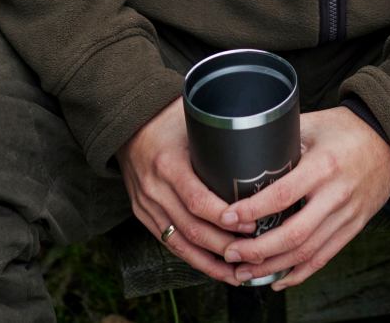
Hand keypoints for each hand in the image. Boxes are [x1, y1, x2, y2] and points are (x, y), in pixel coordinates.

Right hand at [116, 97, 256, 283]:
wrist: (127, 126)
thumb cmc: (166, 118)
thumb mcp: (191, 122)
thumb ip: (218, 136)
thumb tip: (261, 139)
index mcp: (167, 163)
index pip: (197, 200)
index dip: (224, 217)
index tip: (250, 223)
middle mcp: (154, 189)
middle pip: (192, 228)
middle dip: (225, 245)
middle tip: (255, 250)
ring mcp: (146, 205)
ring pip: (181, 243)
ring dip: (211, 262)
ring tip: (240, 271)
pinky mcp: (144, 216)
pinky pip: (170, 243)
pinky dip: (194, 259)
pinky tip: (215, 268)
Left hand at [219, 106, 389, 289]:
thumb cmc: (348, 129)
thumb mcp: (314, 124)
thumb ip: (284, 138)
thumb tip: (249, 147)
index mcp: (323, 167)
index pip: (282, 196)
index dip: (251, 211)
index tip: (227, 217)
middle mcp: (336, 196)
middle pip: (293, 235)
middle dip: (257, 250)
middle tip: (230, 252)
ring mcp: (347, 216)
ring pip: (306, 253)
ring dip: (273, 267)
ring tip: (245, 272)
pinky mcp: (353, 227)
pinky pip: (324, 257)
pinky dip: (299, 273)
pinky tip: (278, 279)